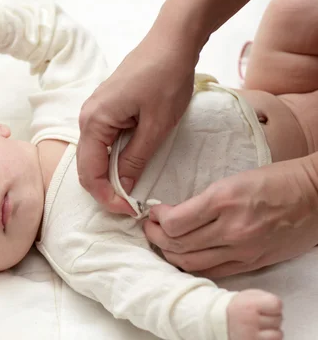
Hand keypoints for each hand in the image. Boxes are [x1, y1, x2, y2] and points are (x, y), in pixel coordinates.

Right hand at [77, 27, 197, 214]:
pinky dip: (112, 158)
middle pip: (87, 165)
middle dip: (105, 189)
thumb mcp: (156, 126)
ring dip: (109, 174)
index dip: (106, 196)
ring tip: (132, 189)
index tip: (129, 210)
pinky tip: (130, 164)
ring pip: (94, 153)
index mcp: (94, 122)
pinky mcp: (106, 107)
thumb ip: (135, 159)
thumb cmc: (166, 78)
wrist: (172, 40)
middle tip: (130, 205)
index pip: (89, 171)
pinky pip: (102, 140)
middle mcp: (86, 117)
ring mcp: (95, 110)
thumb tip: (123, 189)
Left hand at [143, 157, 317, 277]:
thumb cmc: (275, 181)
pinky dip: (193, 266)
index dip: (158, 219)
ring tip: (163, 242)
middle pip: (178, 246)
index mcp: (223, 200)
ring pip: (191, 263)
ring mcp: (243, 250)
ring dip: (170, 254)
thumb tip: (174, 215)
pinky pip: (213, 272)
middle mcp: (231, 229)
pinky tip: (185, 255)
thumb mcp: (233, 180)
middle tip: (151, 228)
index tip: (154, 212)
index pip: (175, 223)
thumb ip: (204, 201)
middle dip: (156, 237)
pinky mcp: (253, 263)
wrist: (315, 195)